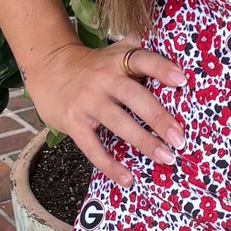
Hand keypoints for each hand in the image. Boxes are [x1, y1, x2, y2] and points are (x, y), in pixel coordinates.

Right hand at [24, 36, 187, 188]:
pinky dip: (110, 164)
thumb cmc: (92, 65)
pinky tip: (127, 178)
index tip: (182, 81)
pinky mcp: (73, 122)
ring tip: (165, 157)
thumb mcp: (114, 52)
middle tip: (179, 138)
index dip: (162, 69)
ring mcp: (87, 101)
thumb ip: (139, 52)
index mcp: (118, 61)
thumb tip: (177, 60)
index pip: (142, 60)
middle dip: (158, 117)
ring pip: (118, 122)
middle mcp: (103, 79)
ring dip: (143, 141)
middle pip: (133, 96)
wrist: (48, 68)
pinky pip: (93, 147)